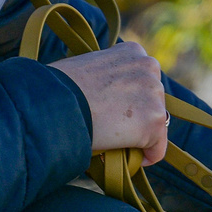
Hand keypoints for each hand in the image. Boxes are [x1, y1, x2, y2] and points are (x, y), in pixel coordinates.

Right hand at [52, 40, 168, 163]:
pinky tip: (127, 160)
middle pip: (152, 101)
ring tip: (114, 143)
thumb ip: (105, 77)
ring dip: (138, 135)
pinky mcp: (154, 122)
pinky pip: (157, 149)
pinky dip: (145, 157)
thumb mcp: (86, 68)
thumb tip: (106, 98)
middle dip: (135, 116)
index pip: (141, 80)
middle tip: (111, 130)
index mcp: (132, 51)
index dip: (128, 100)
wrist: (55, 102)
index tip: (112, 113)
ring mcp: (154, 94)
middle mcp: (149, 67)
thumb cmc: (57, 88)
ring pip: (154, 124)